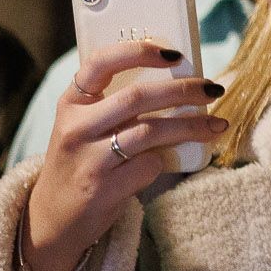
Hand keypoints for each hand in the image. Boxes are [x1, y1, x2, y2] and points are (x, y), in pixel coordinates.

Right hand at [23, 41, 224, 270]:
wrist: (52, 219)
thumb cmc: (81, 162)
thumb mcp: (84, 127)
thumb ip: (115, 104)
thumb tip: (178, 79)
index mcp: (71, 103)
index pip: (100, 63)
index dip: (138, 52)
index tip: (174, 54)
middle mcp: (76, 127)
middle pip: (138, 97)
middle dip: (183, 90)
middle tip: (212, 89)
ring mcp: (89, 159)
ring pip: (151, 131)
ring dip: (192, 126)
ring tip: (218, 125)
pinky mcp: (103, 187)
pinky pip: (150, 165)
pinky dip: (169, 160)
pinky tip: (178, 158)